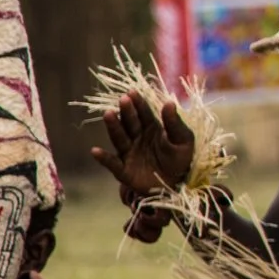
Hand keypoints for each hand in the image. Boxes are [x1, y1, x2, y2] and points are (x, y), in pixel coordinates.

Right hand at [87, 92, 195, 232]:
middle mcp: (138, 138)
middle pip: (130, 123)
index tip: (133, 92)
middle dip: (127, 111)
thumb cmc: (180, 160)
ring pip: (120, 138)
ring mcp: (130, 154)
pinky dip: (104, 158)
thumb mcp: (183, 141)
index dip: (138, 103)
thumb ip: (175, 124)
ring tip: (108, 114)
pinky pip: (113, 164)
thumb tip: (169, 102)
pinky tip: (95, 151)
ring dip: (114, 127)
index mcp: (152, 129)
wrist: (178, 186)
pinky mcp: (125, 171)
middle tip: (123, 100)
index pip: (144, 113)